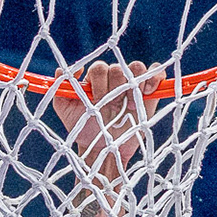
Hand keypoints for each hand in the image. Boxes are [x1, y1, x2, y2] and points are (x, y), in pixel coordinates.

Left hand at [52, 59, 166, 173]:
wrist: (103, 150)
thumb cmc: (84, 129)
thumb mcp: (65, 110)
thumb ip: (60, 88)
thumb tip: (62, 69)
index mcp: (96, 80)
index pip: (99, 68)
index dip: (99, 84)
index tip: (97, 102)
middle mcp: (114, 79)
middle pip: (118, 68)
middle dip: (115, 89)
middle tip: (112, 107)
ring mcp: (132, 83)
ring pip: (137, 67)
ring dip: (133, 84)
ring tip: (129, 104)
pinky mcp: (150, 91)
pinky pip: (156, 72)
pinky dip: (154, 76)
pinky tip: (147, 92)